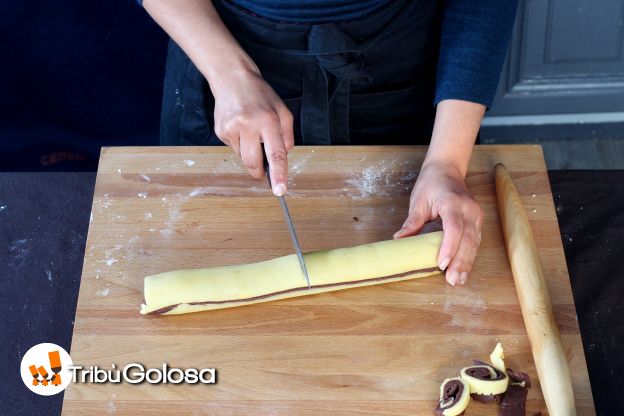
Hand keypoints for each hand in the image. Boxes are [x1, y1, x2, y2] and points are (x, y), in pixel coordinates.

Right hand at [212, 68, 293, 195]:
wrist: (232, 80)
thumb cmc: (261, 96)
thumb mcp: (282, 111)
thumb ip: (287, 136)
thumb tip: (283, 158)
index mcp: (268, 120)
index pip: (276, 153)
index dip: (279, 174)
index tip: (280, 190)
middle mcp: (248, 125)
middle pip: (253, 162)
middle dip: (259, 172)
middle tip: (263, 171)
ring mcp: (231, 128)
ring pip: (242, 157)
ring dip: (249, 153)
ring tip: (250, 132)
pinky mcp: (220, 131)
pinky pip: (233, 148)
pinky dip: (240, 144)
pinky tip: (240, 128)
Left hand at [393, 161, 482, 285]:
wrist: (447, 169)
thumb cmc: (430, 184)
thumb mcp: (418, 201)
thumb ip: (411, 222)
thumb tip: (398, 240)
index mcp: (452, 202)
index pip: (454, 227)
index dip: (449, 247)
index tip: (441, 264)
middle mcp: (468, 210)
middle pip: (468, 239)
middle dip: (460, 261)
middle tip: (452, 280)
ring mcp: (476, 215)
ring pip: (475, 242)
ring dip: (467, 263)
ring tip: (459, 280)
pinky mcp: (477, 221)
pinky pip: (475, 241)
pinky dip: (470, 257)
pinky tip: (464, 270)